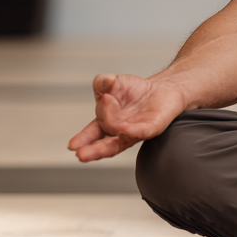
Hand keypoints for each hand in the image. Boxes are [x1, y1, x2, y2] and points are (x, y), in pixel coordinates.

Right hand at [67, 74, 186, 162]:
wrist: (163, 87)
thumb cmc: (136, 89)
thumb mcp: (114, 82)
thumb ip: (102, 82)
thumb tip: (104, 82)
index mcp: (107, 122)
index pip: (92, 133)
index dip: (83, 139)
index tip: (73, 145)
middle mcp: (119, 130)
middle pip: (104, 143)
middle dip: (92, 149)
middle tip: (81, 153)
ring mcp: (135, 131)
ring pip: (120, 142)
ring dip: (107, 146)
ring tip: (97, 148)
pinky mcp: (152, 128)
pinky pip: (141, 132)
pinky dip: (132, 133)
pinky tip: (125, 131)